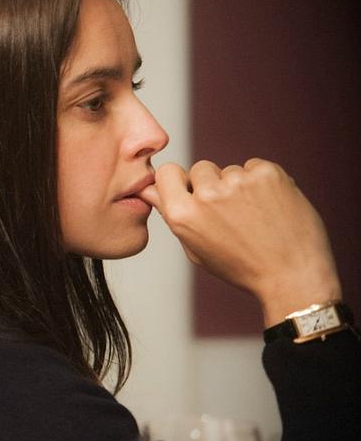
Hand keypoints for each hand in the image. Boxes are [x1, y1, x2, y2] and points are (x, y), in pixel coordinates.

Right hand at [140, 159, 341, 325]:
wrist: (292, 274)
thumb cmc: (242, 266)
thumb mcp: (195, 248)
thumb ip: (172, 214)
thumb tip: (148, 189)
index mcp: (182, 214)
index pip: (167, 172)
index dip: (179, 181)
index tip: (192, 191)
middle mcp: (206, 194)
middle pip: (200, 168)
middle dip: (212, 184)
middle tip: (231, 213)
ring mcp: (237, 181)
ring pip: (230, 169)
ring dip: (239, 185)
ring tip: (254, 214)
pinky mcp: (267, 173)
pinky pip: (255, 166)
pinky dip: (262, 181)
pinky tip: (269, 206)